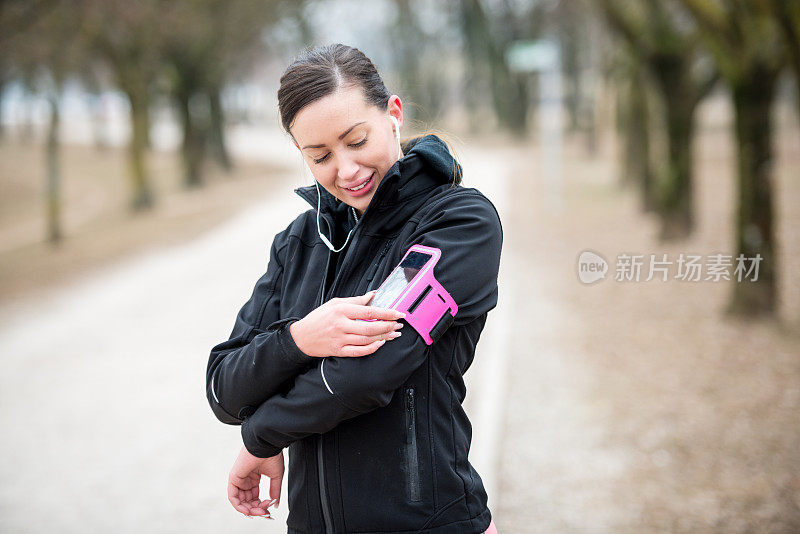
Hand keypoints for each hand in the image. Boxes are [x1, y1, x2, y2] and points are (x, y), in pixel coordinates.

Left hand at [228, 445, 282, 517]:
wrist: (267, 445)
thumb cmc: (272, 456)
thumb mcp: (276, 477)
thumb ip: (275, 491)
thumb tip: (276, 504)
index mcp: (253, 478)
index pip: (255, 497)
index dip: (262, 505)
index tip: (270, 509)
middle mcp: (245, 480)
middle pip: (247, 501)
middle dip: (256, 509)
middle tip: (265, 513)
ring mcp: (239, 479)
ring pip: (240, 501)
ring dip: (250, 509)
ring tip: (260, 511)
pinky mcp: (233, 478)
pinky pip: (233, 497)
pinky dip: (239, 506)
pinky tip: (248, 510)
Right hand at [289, 290, 404, 357]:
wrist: (301, 337)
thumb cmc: (318, 318)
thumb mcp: (334, 303)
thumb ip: (355, 300)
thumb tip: (372, 295)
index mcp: (341, 310)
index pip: (369, 311)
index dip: (386, 312)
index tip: (398, 313)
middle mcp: (341, 325)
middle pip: (370, 327)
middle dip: (388, 326)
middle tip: (398, 325)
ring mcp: (340, 339)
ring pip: (367, 339)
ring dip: (383, 337)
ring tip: (394, 334)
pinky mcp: (339, 351)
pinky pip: (359, 351)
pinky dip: (371, 348)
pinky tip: (380, 343)